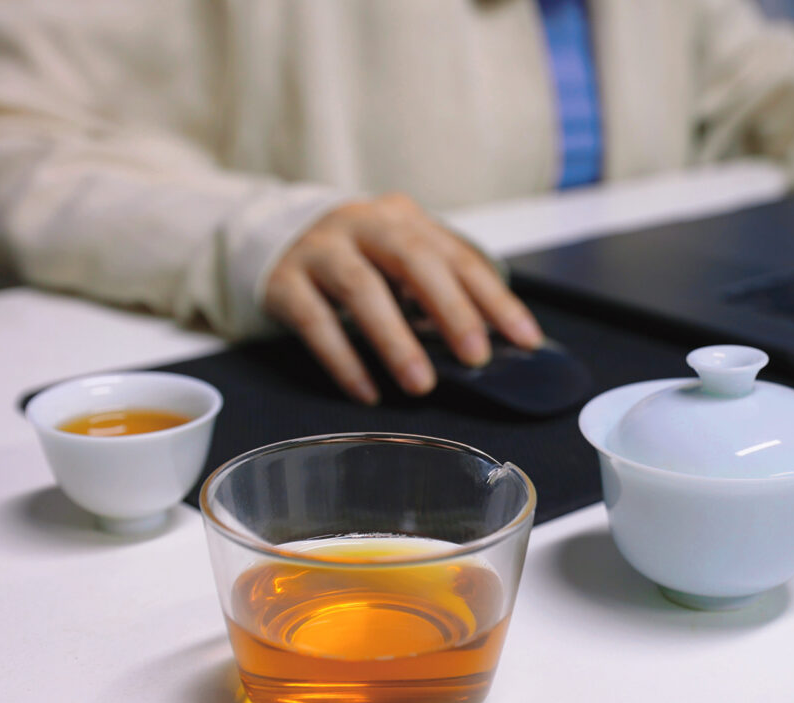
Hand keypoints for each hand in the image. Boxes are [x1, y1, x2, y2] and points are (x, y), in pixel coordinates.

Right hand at [263, 194, 543, 403]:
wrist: (270, 235)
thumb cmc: (354, 257)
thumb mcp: (397, 257)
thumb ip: (437, 287)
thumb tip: (489, 341)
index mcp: (403, 220)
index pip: (458, 257)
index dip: (494, 299)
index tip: (523, 338)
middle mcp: (363, 225)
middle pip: (412, 260)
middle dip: (449, 309)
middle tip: (475, 356)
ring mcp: (319, 249)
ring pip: (361, 289)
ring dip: (395, 339)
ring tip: (421, 384)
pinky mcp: (284, 281)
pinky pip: (315, 321)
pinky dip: (344, 360)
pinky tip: (367, 392)